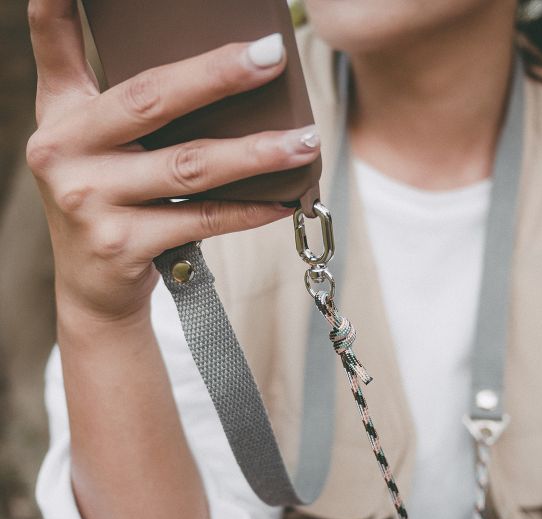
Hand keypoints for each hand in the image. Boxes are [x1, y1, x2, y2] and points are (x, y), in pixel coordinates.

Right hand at [26, 0, 319, 322]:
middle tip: (272, 56)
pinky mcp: (121, 245)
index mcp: (62, 116)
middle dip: (218, 76)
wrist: (93, 284)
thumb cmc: (106, 201)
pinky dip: (247, 210)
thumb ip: (125, 105)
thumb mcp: (95, 147)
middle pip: (151, 101)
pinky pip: (200, 219)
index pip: (54, 46)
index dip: (59, 6)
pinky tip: (283, 199)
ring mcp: (89, 201)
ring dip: (255, 153)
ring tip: (304, 141)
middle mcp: (64, 152)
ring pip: (189, 166)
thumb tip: (216, 74)